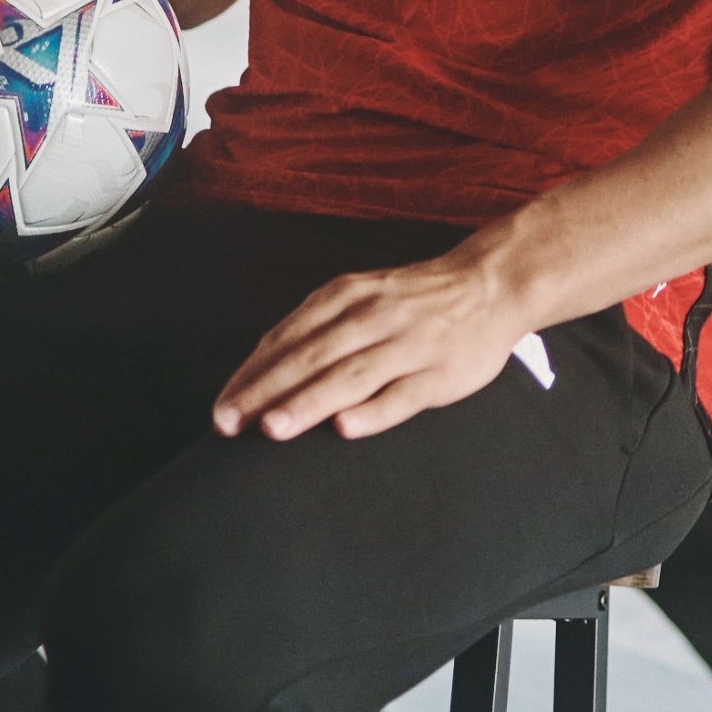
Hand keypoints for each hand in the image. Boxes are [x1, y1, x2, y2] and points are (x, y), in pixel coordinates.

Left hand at [213, 252, 534, 442]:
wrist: (491, 284)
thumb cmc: (414, 299)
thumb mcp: (360, 295)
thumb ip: (318, 326)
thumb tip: (264, 366)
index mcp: (345, 298)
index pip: (286, 340)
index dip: (251, 375)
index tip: (220, 408)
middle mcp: (371, 318)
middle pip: (309, 358)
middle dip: (264, 392)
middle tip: (227, 423)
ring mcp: (407, 346)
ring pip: (349, 376)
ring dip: (308, 402)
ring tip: (273, 427)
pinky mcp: (440, 373)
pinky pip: (403, 395)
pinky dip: (374, 411)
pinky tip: (346, 427)